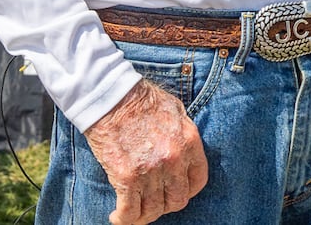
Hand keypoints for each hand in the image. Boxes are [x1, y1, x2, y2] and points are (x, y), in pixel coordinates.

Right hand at [83, 78, 208, 224]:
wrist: (111, 97)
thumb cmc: (142, 100)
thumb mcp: (176, 111)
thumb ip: (183, 135)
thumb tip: (184, 152)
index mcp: (189, 141)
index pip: (198, 180)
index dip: (186, 190)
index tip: (174, 191)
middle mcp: (174, 159)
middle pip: (177, 200)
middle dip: (165, 204)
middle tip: (152, 202)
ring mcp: (151, 170)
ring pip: (154, 210)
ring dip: (144, 215)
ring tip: (134, 211)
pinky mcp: (126, 177)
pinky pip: (130, 211)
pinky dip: (124, 219)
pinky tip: (117, 217)